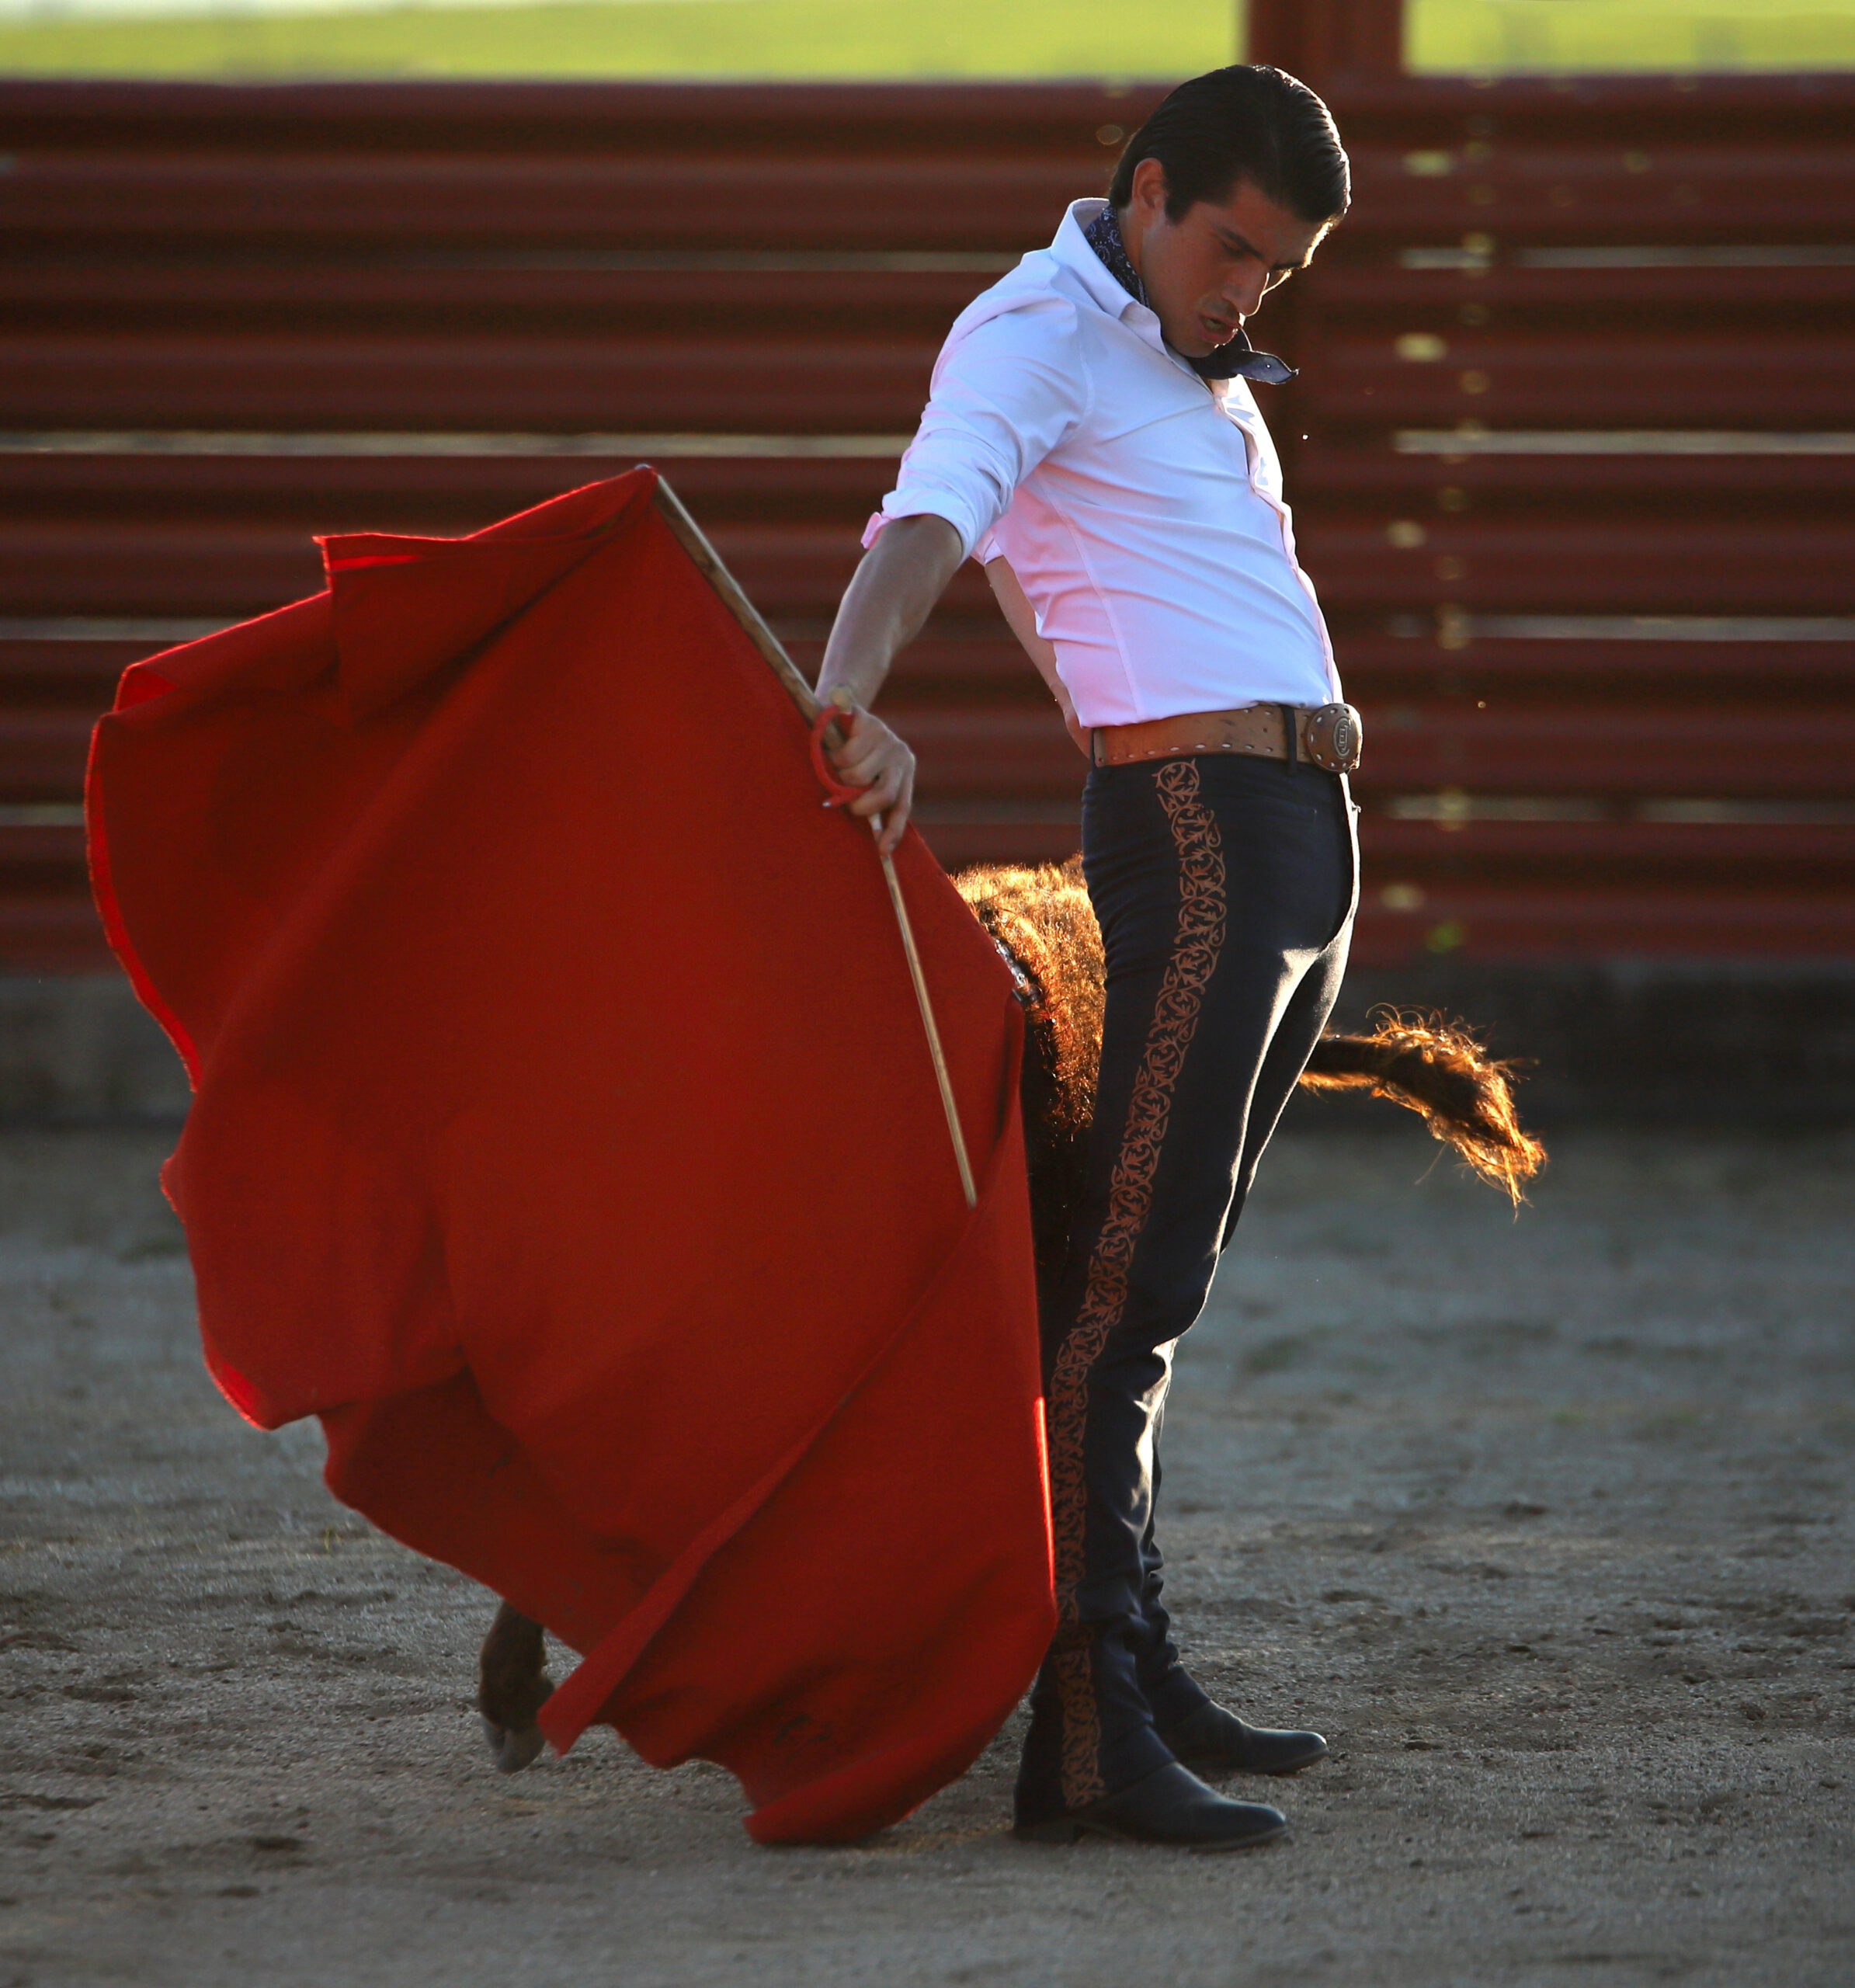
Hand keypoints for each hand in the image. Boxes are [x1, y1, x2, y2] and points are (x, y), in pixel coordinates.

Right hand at [825, 702, 915, 855]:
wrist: (842, 705)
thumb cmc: (851, 747)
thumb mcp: (866, 771)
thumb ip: (869, 793)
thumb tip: (870, 833)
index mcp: (904, 771)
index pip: (902, 806)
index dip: (893, 831)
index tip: (882, 851)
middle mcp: (901, 755)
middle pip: (884, 794)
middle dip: (860, 804)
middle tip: (844, 801)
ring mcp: (887, 739)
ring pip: (858, 776)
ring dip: (839, 777)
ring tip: (835, 767)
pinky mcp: (869, 724)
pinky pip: (846, 756)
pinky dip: (833, 758)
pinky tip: (833, 749)